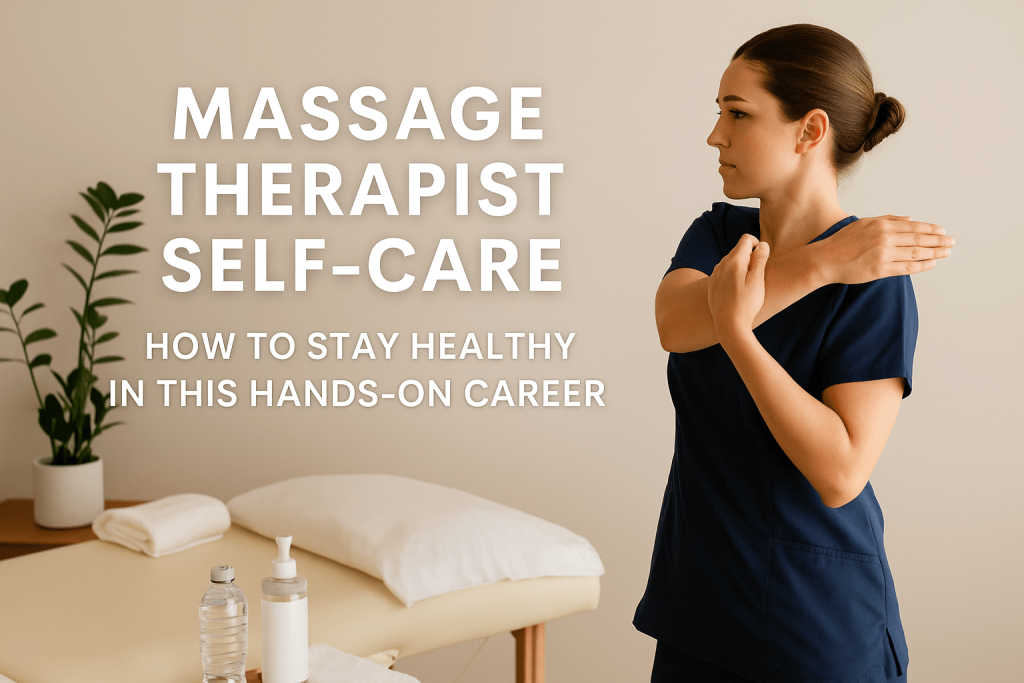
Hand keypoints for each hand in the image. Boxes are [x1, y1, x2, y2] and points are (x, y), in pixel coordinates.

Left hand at [707, 233, 768, 341]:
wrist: (728, 325)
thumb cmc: (746, 304)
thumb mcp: (757, 281)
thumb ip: (760, 259)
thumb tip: (762, 244)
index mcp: (734, 261)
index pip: (746, 239)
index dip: (757, 244)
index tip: (763, 258)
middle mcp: (721, 264)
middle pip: (738, 250)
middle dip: (750, 256)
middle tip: (758, 275)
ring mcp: (715, 274)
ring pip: (731, 261)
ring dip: (741, 267)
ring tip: (748, 285)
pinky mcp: (712, 284)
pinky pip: (724, 273)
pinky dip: (733, 276)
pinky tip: (737, 291)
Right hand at [821, 215, 954, 284]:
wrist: (825, 259)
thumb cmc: (842, 242)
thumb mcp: (864, 223)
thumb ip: (888, 220)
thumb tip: (910, 219)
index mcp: (882, 226)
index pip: (914, 227)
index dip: (931, 229)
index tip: (943, 232)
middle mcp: (885, 238)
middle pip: (919, 239)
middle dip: (938, 241)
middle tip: (952, 243)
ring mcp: (884, 255)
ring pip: (916, 253)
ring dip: (934, 253)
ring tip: (946, 253)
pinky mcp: (880, 270)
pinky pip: (906, 268)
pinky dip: (921, 265)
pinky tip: (931, 264)